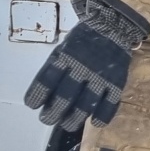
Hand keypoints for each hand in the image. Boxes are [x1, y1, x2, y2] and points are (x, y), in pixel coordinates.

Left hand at [24, 0, 149, 129]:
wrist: (113, 26)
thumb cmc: (82, 40)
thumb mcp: (63, 48)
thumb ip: (55, 69)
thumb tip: (43, 95)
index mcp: (65, 57)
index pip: (46, 81)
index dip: (37, 96)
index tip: (32, 105)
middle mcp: (82, 68)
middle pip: (64, 98)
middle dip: (52, 113)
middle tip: (48, 119)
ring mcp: (101, 76)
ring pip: (85, 105)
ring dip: (74, 119)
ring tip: (67, 124)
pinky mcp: (117, 82)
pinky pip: (110, 104)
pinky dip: (101, 117)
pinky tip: (94, 122)